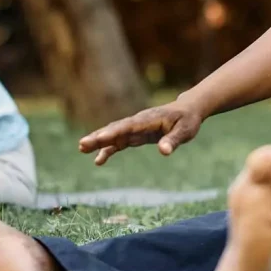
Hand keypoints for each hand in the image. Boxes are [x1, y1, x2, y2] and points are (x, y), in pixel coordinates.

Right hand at [78, 100, 203, 165]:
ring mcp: (136, 127)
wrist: (188, 111)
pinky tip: (98, 160)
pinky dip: (109, 149)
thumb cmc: (187, 120)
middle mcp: (139, 122)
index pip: (129, 126)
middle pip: (116, 129)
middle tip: (82, 145)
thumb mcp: (185, 131)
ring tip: (82, 149)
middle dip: (99, 137)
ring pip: (114, 134)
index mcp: (149, 119)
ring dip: (99, 141)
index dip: (114, 132)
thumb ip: (174, 140)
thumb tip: (164, 152)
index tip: (100, 138)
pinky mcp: (136, 134)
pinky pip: (119, 141)